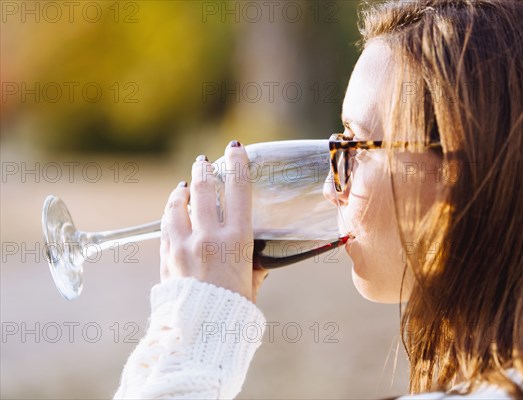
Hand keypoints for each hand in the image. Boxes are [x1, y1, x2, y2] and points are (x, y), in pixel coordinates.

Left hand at [159, 141, 268, 302]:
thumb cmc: (234, 311)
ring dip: (181, 192)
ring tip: (184, 187)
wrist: (201, 333)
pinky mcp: (167, 257)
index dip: (237, 164)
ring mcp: (184, 245)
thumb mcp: (252, 285)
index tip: (235, 149)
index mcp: (236, 239)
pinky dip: (170, 217)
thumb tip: (257, 263)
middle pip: (204, 189)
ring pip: (178, 205)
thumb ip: (254, 268)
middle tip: (203, 161)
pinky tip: (173, 215)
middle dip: (203, 170)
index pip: (239, 190)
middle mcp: (209, 236)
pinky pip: (166, 228)